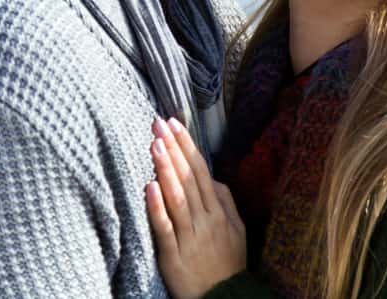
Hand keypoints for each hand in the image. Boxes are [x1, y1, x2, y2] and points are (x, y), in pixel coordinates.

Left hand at [146, 117, 245, 298]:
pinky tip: (149, 187)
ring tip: (154, 145)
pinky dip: (157, 207)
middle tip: (159, 124)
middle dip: (174, 148)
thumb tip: (211, 177)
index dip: (187, 146)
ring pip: (177, 198)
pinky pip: (165, 228)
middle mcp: (206, 220)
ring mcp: (191, 237)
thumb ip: (225, 201)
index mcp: (219, 211)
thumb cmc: (228, 263)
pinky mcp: (174, 256)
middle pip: (188, 178)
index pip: (201, 171)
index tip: (174, 124)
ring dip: (166, 169)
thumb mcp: (237, 229)